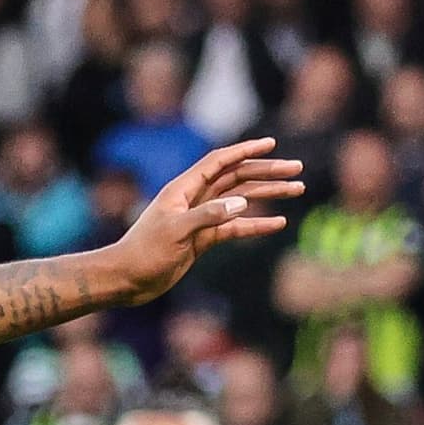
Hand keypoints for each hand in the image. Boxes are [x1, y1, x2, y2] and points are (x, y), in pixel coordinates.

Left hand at [101, 138, 307, 303]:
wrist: (126, 280)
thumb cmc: (144, 253)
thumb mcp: (176, 232)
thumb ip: (207, 216)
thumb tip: (242, 203)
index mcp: (183, 189)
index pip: (219, 162)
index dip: (245, 150)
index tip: (271, 144)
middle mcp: (193, 199)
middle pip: (237, 178)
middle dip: (267, 171)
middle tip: (297, 169)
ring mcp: (200, 219)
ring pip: (240, 200)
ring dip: (267, 194)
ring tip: (297, 190)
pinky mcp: (202, 239)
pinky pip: (235, 227)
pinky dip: (256, 224)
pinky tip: (278, 223)